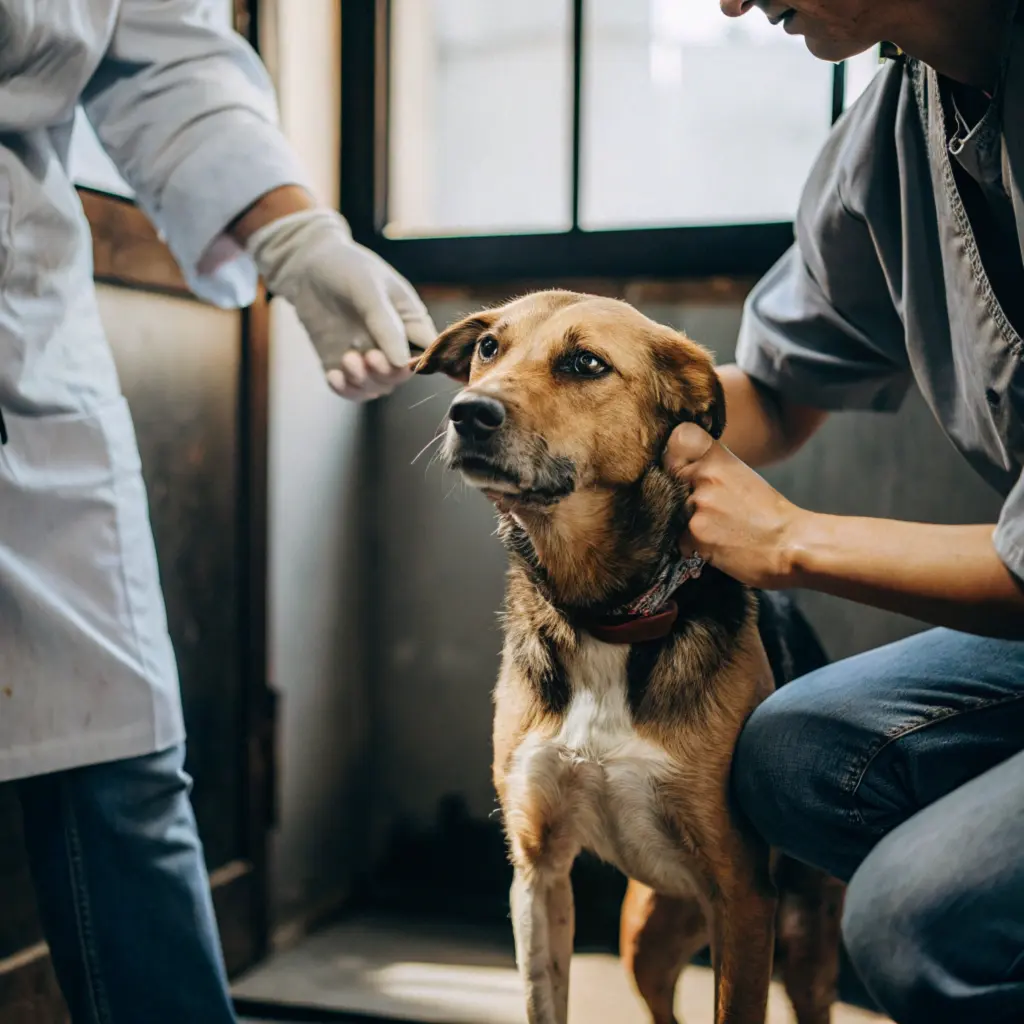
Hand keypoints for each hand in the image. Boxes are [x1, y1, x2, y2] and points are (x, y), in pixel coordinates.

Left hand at [245, 208, 435, 400]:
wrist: (306, 264)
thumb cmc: (346, 267)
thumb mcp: (368, 288)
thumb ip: (386, 325)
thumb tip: (402, 362)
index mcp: (410, 322)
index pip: (428, 352)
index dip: (421, 363)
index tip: (403, 362)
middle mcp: (392, 344)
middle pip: (400, 375)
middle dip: (387, 373)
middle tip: (370, 357)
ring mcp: (367, 355)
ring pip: (376, 386)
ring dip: (364, 381)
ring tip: (347, 359)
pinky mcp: (341, 364)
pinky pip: (349, 388)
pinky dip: (344, 389)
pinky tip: (333, 375)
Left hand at [663, 422, 807, 588]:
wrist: (792, 545)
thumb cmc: (770, 514)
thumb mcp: (742, 476)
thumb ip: (710, 469)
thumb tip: (680, 469)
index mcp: (718, 458)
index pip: (678, 439)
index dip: (673, 454)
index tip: (678, 467)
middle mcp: (704, 477)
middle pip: (666, 481)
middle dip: (678, 496)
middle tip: (707, 510)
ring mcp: (697, 505)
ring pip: (670, 512)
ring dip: (685, 523)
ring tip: (714, 529)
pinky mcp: (694, 534)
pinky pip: (677, 540)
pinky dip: (691, 546)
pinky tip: (713, 546)